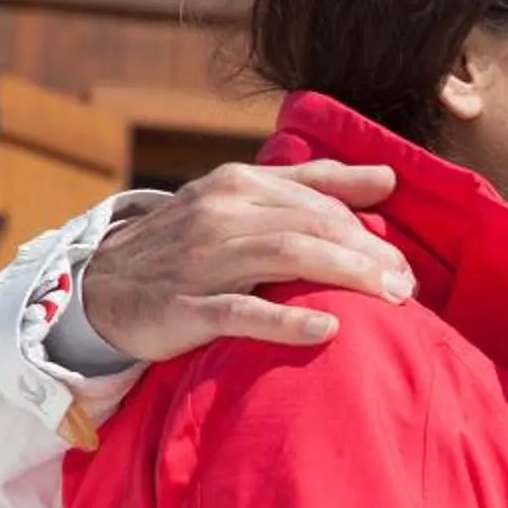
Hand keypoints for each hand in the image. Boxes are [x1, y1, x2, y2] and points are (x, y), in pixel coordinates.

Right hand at [80, 161, 411, 360]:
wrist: (100, 288)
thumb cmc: (187, 246)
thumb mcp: (242, 201)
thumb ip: (315, 186)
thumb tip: (388, 177)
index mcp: (238, 184)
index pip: (320, 203)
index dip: (369, 232)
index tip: (404, 264)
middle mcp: (221, 213)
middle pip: (312, 226)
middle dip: (369, 254)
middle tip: (407, 286)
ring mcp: (201, 259)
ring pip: (286, 256)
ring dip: (346, 275)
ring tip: (389, 298)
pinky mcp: (184, 307)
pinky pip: (241, 312)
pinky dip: (286, 321)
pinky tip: (327, 329)